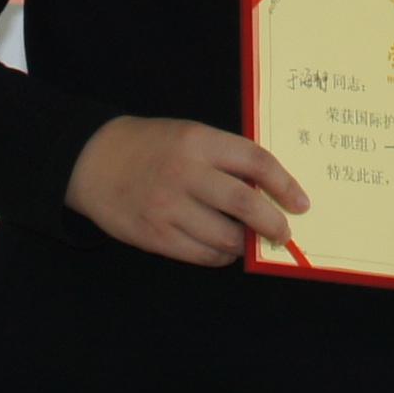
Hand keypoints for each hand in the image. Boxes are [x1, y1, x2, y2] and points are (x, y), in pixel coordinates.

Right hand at [65, 116, 308, 266]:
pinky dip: (220, 256)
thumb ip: (224, 158)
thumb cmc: (150, 146)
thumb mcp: (188, 135)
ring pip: (226, 237)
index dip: (285, 184)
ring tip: (246, 240)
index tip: (301, 203)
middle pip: (245, 204)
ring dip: (244, 243)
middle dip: (273, 224)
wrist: (92, 160)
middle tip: (283, 233)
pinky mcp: (155, 236)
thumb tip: (268, 194)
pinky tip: (222, 249)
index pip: (256, 161)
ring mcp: (169, 207)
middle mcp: (185, 173)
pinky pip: (202, 255)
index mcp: (198, 141)